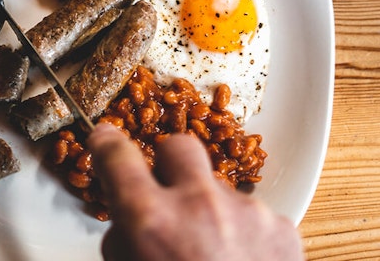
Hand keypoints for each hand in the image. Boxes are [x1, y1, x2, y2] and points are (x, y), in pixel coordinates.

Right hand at [87, 122, 303, 260]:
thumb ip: (126, 244)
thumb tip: (128, 224)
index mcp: (154, 223)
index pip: (118, 158)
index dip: (107, 144)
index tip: (105, 137)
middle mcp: (201, 206)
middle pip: (178, 146)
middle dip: (168, 161)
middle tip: (166, 187)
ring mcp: (246, 213)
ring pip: (218, 186)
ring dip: (209, 208)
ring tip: (213, 252)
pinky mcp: (281, 227)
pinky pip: (252, 213)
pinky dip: (242, 230)